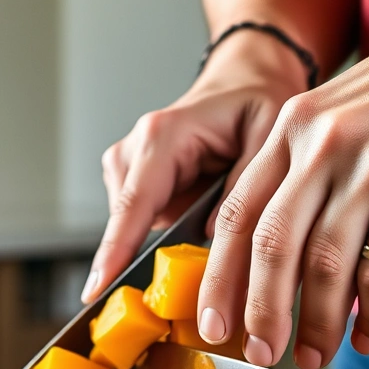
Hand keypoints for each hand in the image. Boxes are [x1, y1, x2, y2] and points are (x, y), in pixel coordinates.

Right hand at [85, 32, 310, 300]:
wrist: (243, 80)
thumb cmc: (255, 98)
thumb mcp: (268, 134)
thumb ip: (246, 185)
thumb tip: (219, 237)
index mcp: (163, 136)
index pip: (134, 203)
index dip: (116, 250)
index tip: (99, 289)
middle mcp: (136, 150)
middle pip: (126, 223)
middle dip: (144, 259)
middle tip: (184, 288)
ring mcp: (130, 167)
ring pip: (132, 228)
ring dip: (162, 244)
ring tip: (205, 236)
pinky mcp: (136, 183)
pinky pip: (141, 224)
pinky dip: (165, 236)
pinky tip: (194, 228)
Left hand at [195, 0, 368, 368]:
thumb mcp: (345, 110)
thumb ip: (306, 174)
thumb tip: (276, 268)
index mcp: (301, 127)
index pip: (240, 218)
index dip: (223, 283)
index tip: (213, 327)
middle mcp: (341, 147)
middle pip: (288, 257)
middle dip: (275, 320)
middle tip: (275, 356)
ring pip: (358, 278)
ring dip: (353, 324)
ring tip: (359, 342)